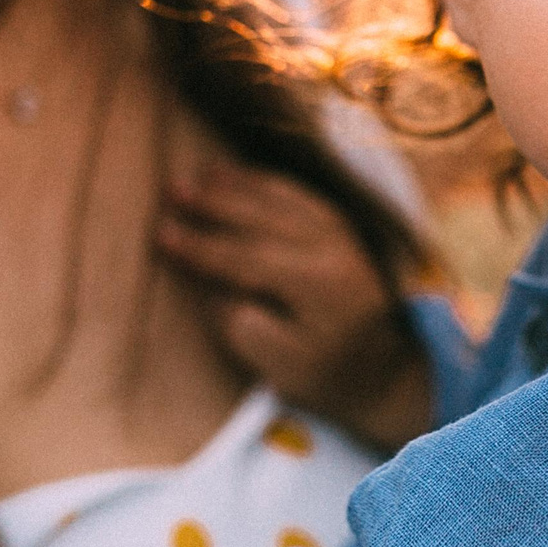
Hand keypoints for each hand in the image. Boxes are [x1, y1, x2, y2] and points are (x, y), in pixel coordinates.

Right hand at [161, 154, 432, 450]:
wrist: (385, 369)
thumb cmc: (328, 373)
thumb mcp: (281, 367)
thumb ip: (243, 328)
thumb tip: (212, 288)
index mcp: (318, 283)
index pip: (247, 257)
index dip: (202, 246)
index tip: (162, 236)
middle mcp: (333, 248)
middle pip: (265, 217)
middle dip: (217, 202)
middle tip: (173, 189)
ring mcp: (342, 234)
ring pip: (285, 198)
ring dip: (242, 184)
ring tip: (204, 173)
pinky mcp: (344, 231)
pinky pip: (301, 196)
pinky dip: (270, 183)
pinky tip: (245, 176)